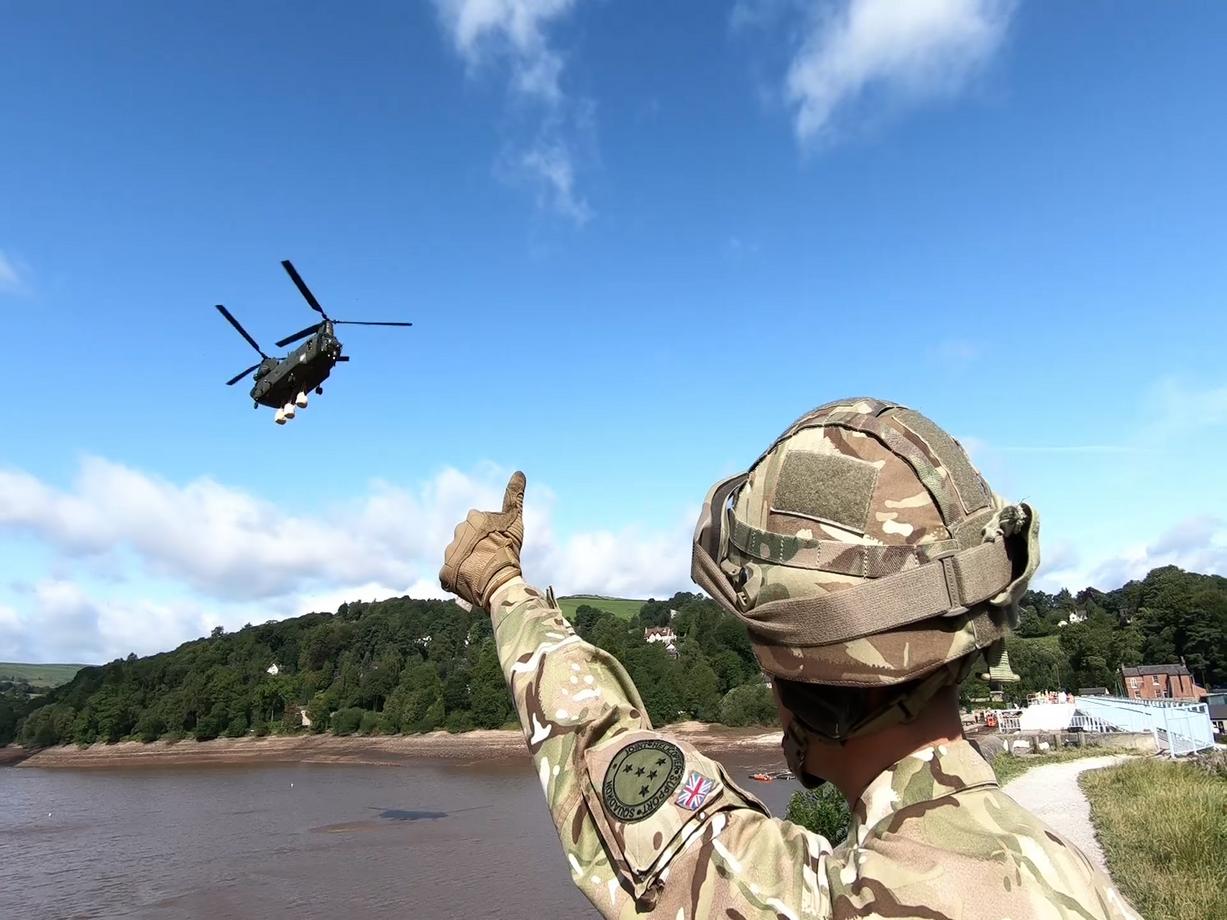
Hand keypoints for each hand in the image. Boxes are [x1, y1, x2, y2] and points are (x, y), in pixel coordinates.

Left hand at [439, 471, 525, 608]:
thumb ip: (515, 496)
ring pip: (459, 556)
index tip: (500, 544)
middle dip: (478, 547)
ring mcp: (449, 553)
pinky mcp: (444, 573)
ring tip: (483, 572)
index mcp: (473, 518)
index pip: (482, 525)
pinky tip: (471, 581)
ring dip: (468, 562)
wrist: (498, 580)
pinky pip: (450, 575)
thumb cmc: (508, 549)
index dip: (492, 536)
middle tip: (492, 558)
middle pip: (468, 539)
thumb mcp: (515, 520)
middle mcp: (457, 531)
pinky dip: (458, 578)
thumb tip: (519, 471)